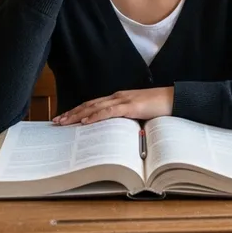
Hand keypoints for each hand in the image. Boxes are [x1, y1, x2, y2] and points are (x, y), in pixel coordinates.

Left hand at [54, 87, 173, 124]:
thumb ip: (126, 121)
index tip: (65, 118)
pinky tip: (85, 122)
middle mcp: (118, 97)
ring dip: (78, 115)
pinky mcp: (130, 106)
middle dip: (72, 113)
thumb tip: (115, 136)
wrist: (175, 99)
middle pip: (89, 105)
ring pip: (94, 107)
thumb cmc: (159, 108)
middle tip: (56, 121)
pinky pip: (109, 111)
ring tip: (64, 122)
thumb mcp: (139, 115)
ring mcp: (123, 100)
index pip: (94, 104)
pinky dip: (95, 116)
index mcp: (119, 99)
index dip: (78, 111)